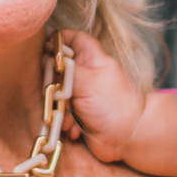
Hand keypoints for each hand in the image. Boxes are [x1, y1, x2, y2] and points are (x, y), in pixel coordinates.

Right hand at [59, 28, 146, 163]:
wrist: (130, 138)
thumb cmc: (115, 105)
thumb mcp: (88, 81)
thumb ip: (65, 68)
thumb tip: (47, 58)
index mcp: (92, 60)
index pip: (74, 39)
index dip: (59, 40)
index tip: (46, 50)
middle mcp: (86, 76)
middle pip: (58, 68)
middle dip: (52, 82)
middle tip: (54, 91)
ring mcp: (82, 96)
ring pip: (57, 95)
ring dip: (58, 107)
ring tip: (68, 116)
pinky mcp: (79, 115)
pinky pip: (63, 115)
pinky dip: (66, 122)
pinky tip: (74, 129)